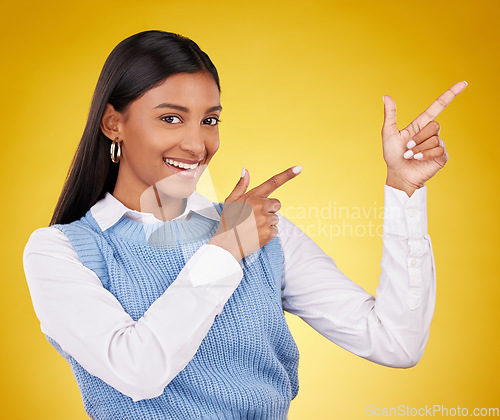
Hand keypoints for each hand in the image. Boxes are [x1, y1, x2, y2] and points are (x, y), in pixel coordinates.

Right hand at [208, 166, 301, 260]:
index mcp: (252, 196)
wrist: (226, 244)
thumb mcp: (230, 201)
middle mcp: (260, 206)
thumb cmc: (228, 222)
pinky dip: (268, 233)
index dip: (287, 175)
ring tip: (253, 227)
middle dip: (270, 209)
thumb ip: (240, 186)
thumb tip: (246, 171)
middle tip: (255, 217)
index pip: (272, 183)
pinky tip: (256, 234)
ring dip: (268, 222)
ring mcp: (265, 220)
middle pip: (277, 204)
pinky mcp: (269, 232)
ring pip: (275, 218)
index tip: (299, 168)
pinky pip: (275, 230)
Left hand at [382, 81, 466, 195]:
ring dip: (419, 148)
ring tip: (410, 156)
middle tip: (408, 148)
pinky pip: (438, 150)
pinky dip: (425, 154)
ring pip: (435, 139)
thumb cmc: (393, 155)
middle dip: (419, 137)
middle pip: (434, 125)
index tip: (463, 83)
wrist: (398, 175)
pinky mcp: (441, 156)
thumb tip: (386, 96)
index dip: (450, 95)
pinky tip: (418, 159)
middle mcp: (430, 133)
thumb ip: (390, 115)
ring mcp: (437, 144)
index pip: (438, 107)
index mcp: (420, 125)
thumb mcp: (388, 133)